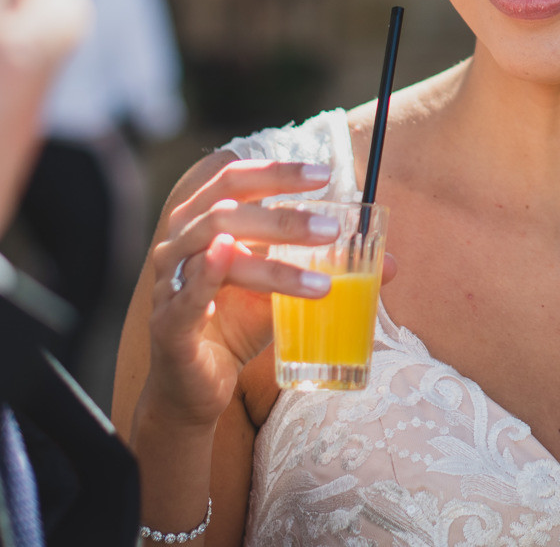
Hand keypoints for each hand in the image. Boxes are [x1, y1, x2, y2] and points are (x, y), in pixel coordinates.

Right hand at [137, 160, 346, 432]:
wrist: (196, 387)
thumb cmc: (236, 325)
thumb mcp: (282, 292)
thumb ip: (323, 269)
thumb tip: (392, 264)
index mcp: (204, 221)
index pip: (236, 179)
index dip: (277, 172)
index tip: (325, 175)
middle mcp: (180, 242)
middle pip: (228, 210)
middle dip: (284, 217)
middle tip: (332, 230)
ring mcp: (169, 281)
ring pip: (218, 251)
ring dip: (273, 262)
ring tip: (322, 280)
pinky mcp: (167, 325)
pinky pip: (187, 297)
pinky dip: (207, 278)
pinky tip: (230, 260)